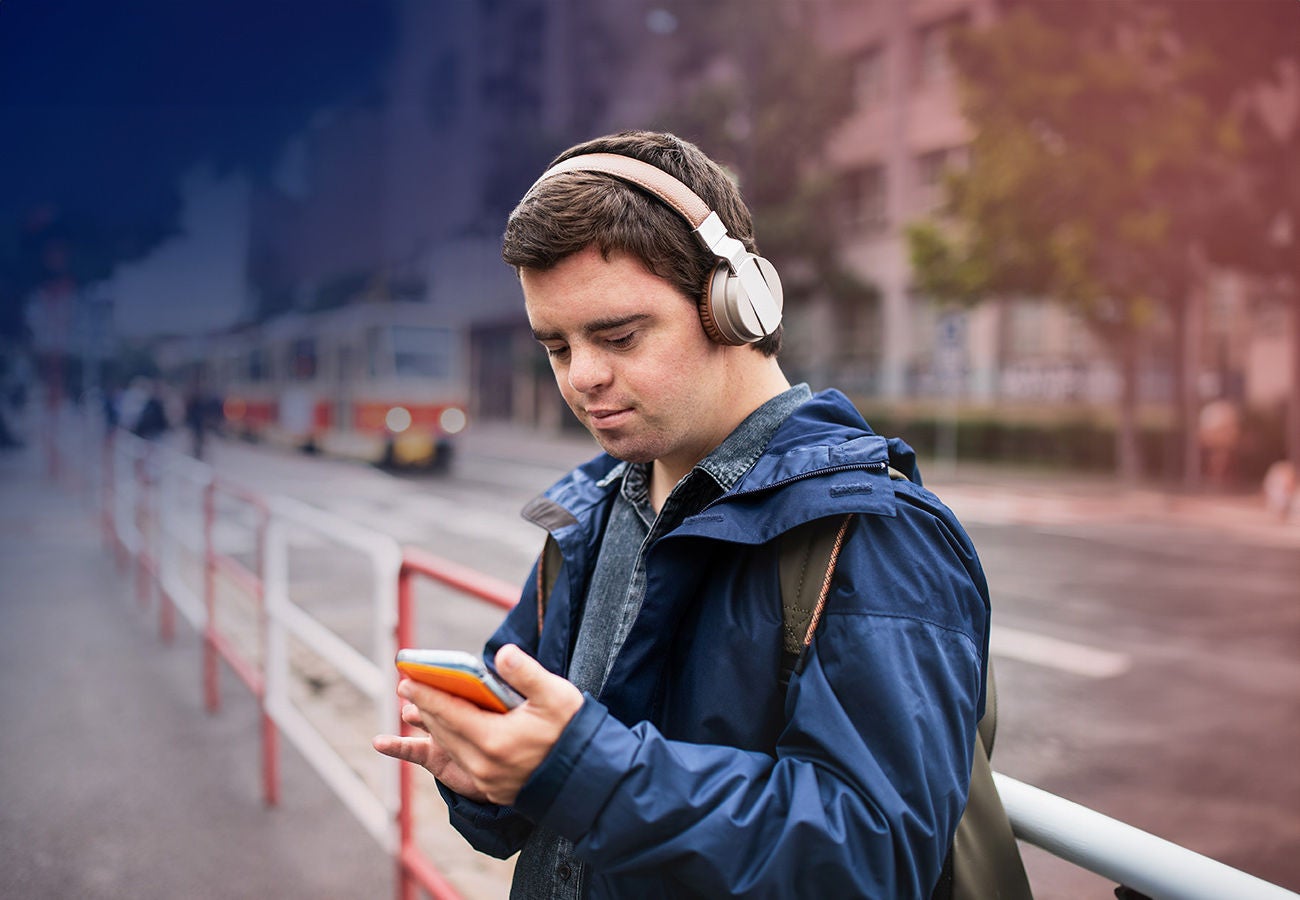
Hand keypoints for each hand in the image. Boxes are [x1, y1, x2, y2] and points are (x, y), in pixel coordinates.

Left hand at [372, 644, 583, 805]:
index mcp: (495, 740)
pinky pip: (459, 762)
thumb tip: (502, 653)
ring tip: (419, 708)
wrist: (590, 778)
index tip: (407, 678)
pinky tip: (443, 734)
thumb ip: (526, 673)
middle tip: (408, 686)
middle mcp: (484, 764)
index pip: (450, 712)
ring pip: (450, 747)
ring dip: (433, 726)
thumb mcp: (556, 696)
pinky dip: (447, 744)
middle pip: (444, 731)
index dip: (427, 694)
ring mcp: (486, 780)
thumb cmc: (573, 732)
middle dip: (425, 706)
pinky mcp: (492, 789)